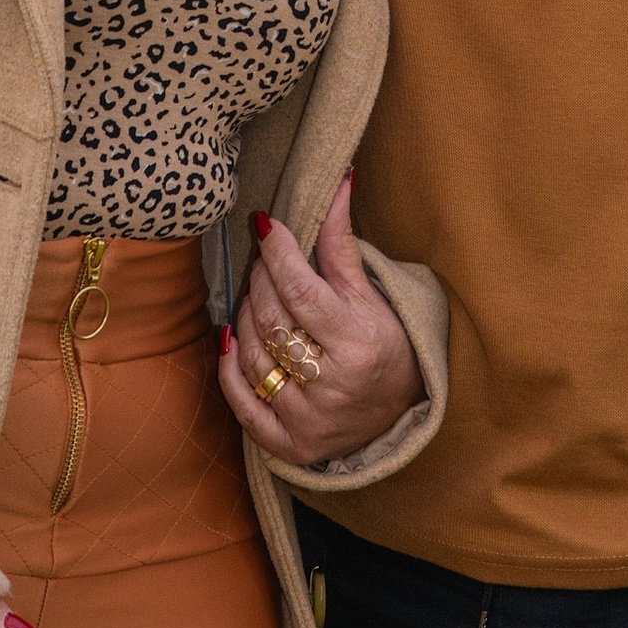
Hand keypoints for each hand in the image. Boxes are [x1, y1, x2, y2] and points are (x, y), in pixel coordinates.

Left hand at [220, 176, 421, 471]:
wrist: (399, 415)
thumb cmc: (385, 342)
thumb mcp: (370, 293)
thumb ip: (342, 242)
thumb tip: (336, 181)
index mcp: (359, 342)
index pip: (300, 289)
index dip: (277, 252)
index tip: (263, 223)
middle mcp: (333, 385)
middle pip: (272, 319)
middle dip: (259, 278)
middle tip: (260, 255)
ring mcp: (308, 420)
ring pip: (253, 355)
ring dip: (244, 314)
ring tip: (254, 292)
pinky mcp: (289, 445)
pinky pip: (242, 403)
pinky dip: (229, 366)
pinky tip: (230, 335)